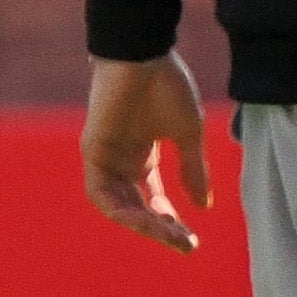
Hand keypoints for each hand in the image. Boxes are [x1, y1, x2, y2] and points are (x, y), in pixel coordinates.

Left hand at [80, 51, 210, 254]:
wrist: (144, 52)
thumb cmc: (166, 85)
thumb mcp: (187, 133)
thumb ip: (192, 169)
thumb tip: (204, 206)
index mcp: (143, 154)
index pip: (153, 199)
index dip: (170, 221)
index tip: (192, 239)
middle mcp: (122, 159)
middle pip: (137, 208)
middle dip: (160, 229)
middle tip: (184, 244)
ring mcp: (106, 156)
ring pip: (119, 206)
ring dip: (143, 224)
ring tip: (169, 234)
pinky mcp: (93, 151)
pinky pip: (101, 193)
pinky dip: (121, 210)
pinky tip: (144, 219)